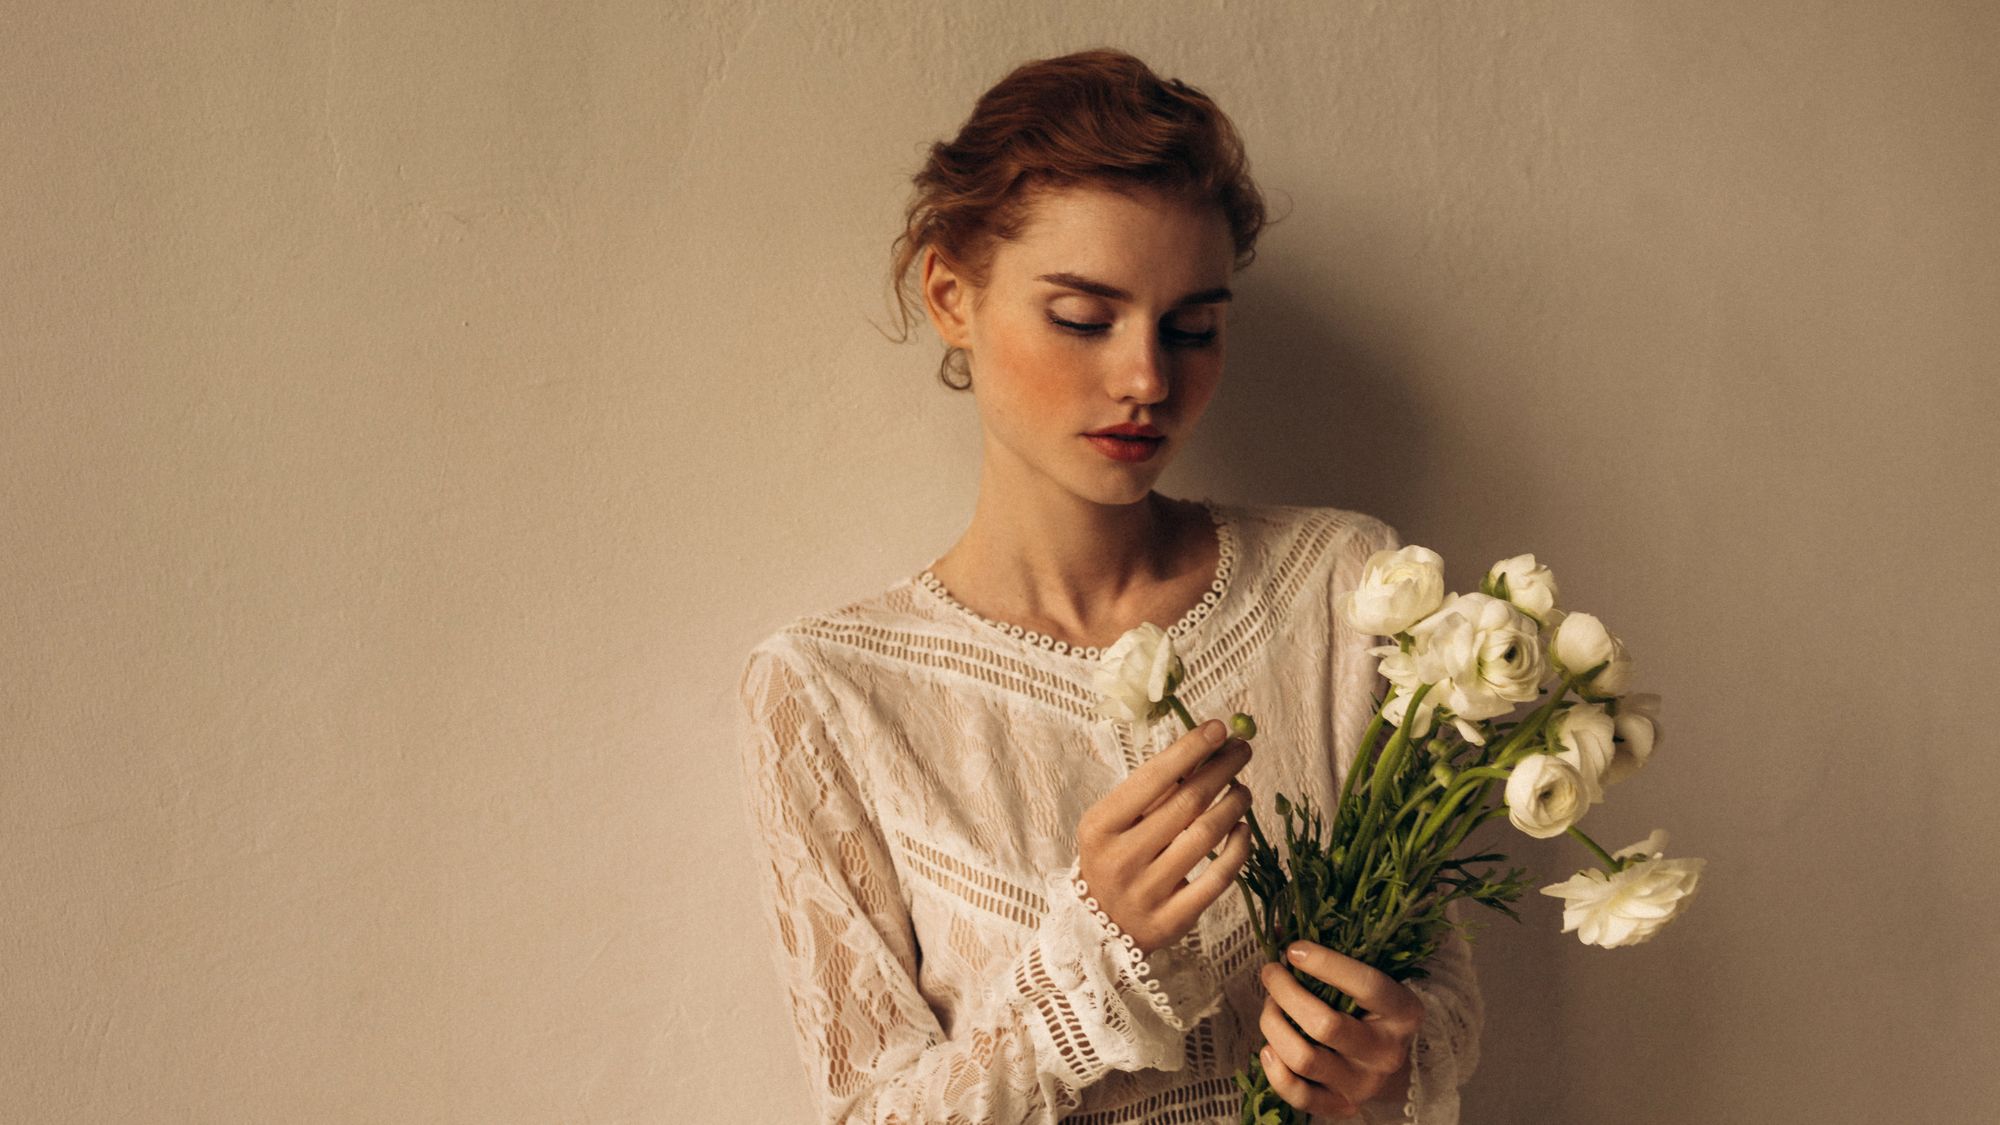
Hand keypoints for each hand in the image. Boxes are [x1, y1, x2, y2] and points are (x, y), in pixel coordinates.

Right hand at [1075, 718, 1253, 955]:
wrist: (1099, 927)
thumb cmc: (1113, 858)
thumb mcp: (1115, 823)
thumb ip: (1153, 792)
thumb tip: (1203, 749)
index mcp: (1100, 826)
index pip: (1152, 778)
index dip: (1190, 749)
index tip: (1219, 728)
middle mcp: (1121, 859)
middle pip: (1186, 803)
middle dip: (1221, 769)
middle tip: (1243, 749)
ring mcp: (1147, 892)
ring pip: (1205, 837)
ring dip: (1233, 804)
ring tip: (1243, 789)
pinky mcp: (1172, 920)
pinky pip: (1217, 879)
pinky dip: (1237, 849)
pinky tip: (1243, 829)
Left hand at [1257, 943, 1423, 1118]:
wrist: (1393, 1069)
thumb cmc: (1372, 1012)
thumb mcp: (1367, 981)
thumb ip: (1333, 955)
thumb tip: (1277, 929)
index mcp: (1404, 1014)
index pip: (1368, 986)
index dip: (1326, 963)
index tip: (1293, 948)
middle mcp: (1387, 1053)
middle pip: (1325, 1026)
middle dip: (1286, 993)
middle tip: (1271, 972)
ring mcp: (1364, 1085)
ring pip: (1304, 1059)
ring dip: (1274, 1025)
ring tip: (1269, 1006)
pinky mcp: (1341, 1106)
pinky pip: (1298, 1095)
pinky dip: (1274, 1069)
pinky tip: (1268, 1047)